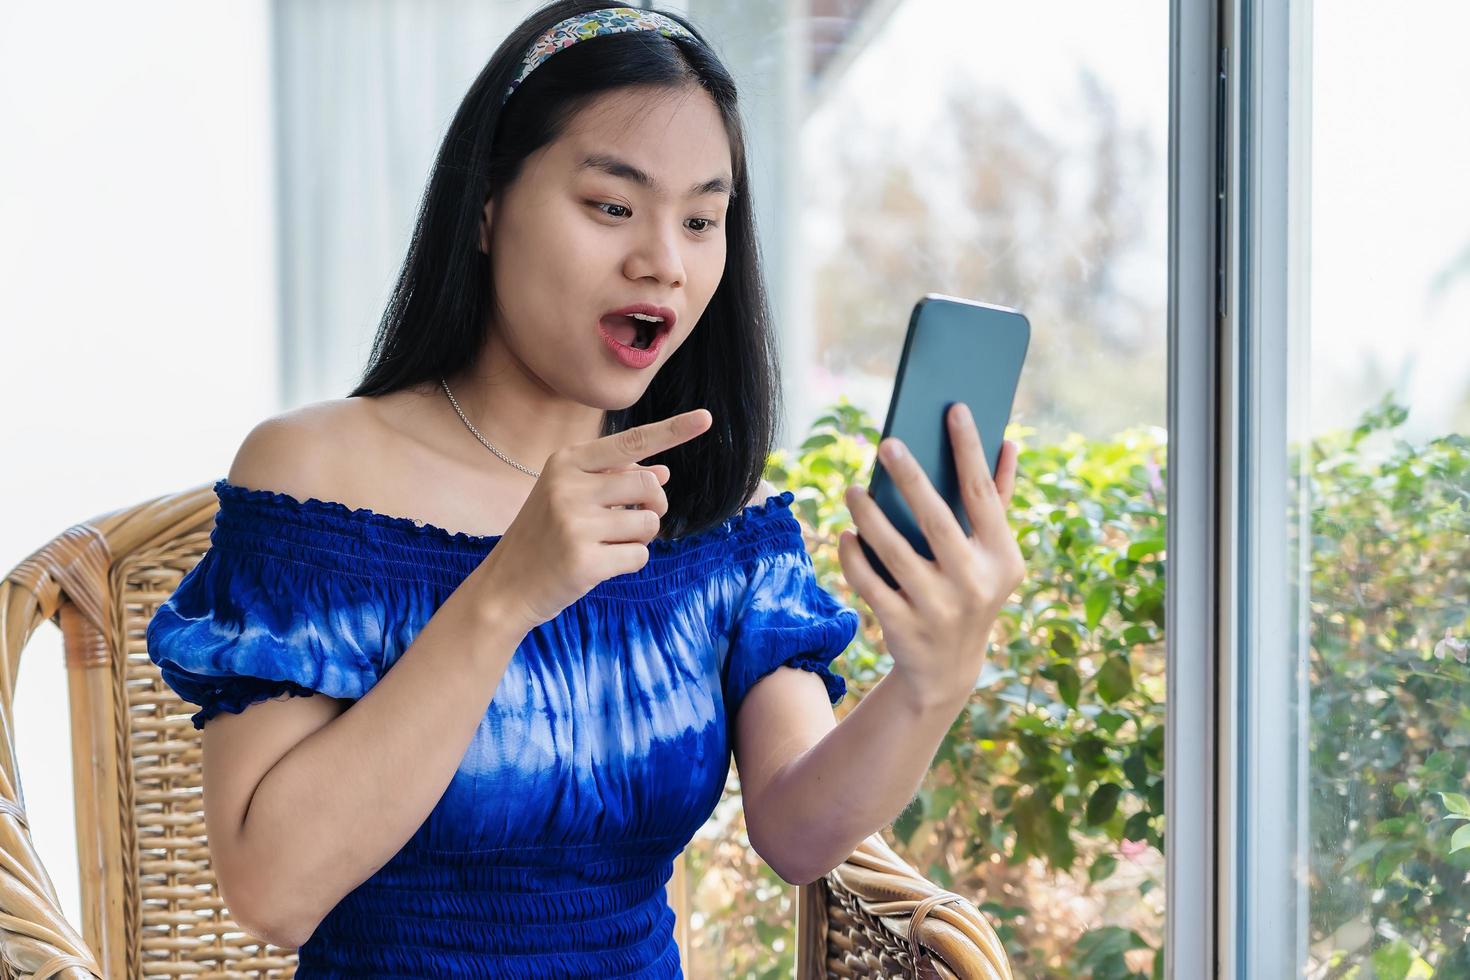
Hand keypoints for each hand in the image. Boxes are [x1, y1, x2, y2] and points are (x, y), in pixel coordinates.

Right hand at [473, 408, 712, 633]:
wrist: (504, 587)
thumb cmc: (544, 537)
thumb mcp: (570, 497)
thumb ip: (614, 480)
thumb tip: (663, 473)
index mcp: (566, 462)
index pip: (630, 442)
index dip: (672, 431)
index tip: (706, 418)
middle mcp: (568, 487)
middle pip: (648, 487)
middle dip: (654, 507)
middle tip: (635, 520)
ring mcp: (574, 524)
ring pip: (648, 524)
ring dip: (639, 538)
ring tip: (606, 545)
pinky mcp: (583, 561)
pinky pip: (639, 556)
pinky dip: (629, 562)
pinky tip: (600, 565)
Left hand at [837, 403, 1025, 709]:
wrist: (947, 668)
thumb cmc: (970, 591)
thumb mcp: (993, 556)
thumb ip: (999, 501)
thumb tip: (1009, 444)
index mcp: (1001, 559)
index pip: (983, 495)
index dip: (970, 450)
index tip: (954, 409)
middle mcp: (973, 584)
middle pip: (936, 520)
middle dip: (910, 478)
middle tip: (886, 443)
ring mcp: (937, 608)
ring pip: (893, 551)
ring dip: (868, 516)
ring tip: (852, 490)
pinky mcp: (903, 626)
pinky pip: (869, 582)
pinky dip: (854, 557)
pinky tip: (846, 535)